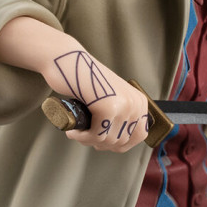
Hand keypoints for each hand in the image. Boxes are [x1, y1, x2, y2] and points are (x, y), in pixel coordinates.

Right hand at [0, 16, 149, 151]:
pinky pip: (97, 136)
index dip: (120, 145)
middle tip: (85, 136)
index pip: (139, 136)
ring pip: (108, 141)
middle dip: (101, 144)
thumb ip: (120, 116)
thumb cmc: (83, 81)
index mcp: (139, 101)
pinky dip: (82, 137)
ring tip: (78, 132)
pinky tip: (72, 131)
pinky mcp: (108, 107)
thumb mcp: (110, 98)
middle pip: (122, 141)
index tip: (102, 142)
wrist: (67, 61)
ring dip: (89, 141)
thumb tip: (118, 144)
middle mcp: (135, 103)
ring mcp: (123, 105)